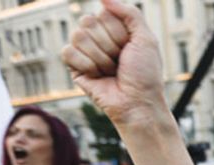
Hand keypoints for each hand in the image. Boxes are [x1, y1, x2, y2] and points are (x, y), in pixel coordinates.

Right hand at [61, 0, 166, 126]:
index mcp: (115, 28)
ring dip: (100, 57)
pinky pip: (68, 52)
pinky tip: (97, 75)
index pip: (104, 13)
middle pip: (88, 22)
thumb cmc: (145, 74)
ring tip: (111, 70)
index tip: (129, 49)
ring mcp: (85, 50)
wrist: (137, 103)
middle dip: (109, 45)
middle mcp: (98, 36)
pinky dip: (86, 65)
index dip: (118, 33)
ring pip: (78, 36)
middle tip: (120, 61)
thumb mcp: (146, 39)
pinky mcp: (74, 66)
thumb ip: (130, 13)